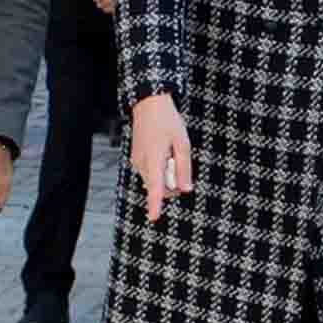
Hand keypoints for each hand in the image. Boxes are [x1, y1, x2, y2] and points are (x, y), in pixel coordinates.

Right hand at [131, 93, 192, 222]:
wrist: (149, 104)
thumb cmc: (168, 121)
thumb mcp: (183, 143)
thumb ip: (184, 168)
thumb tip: (185, 189)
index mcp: (154, 158)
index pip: (156, 186)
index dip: (156, 203)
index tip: (154, 218)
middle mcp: (142, 163)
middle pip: (159, 187)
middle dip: (172, 183)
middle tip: (177, 161)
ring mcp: (137, 162)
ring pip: (155, 181)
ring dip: (165, 175)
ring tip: (168, 152)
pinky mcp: (137, 160)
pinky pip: (151, 173)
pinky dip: (159, 168)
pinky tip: (162, 152)